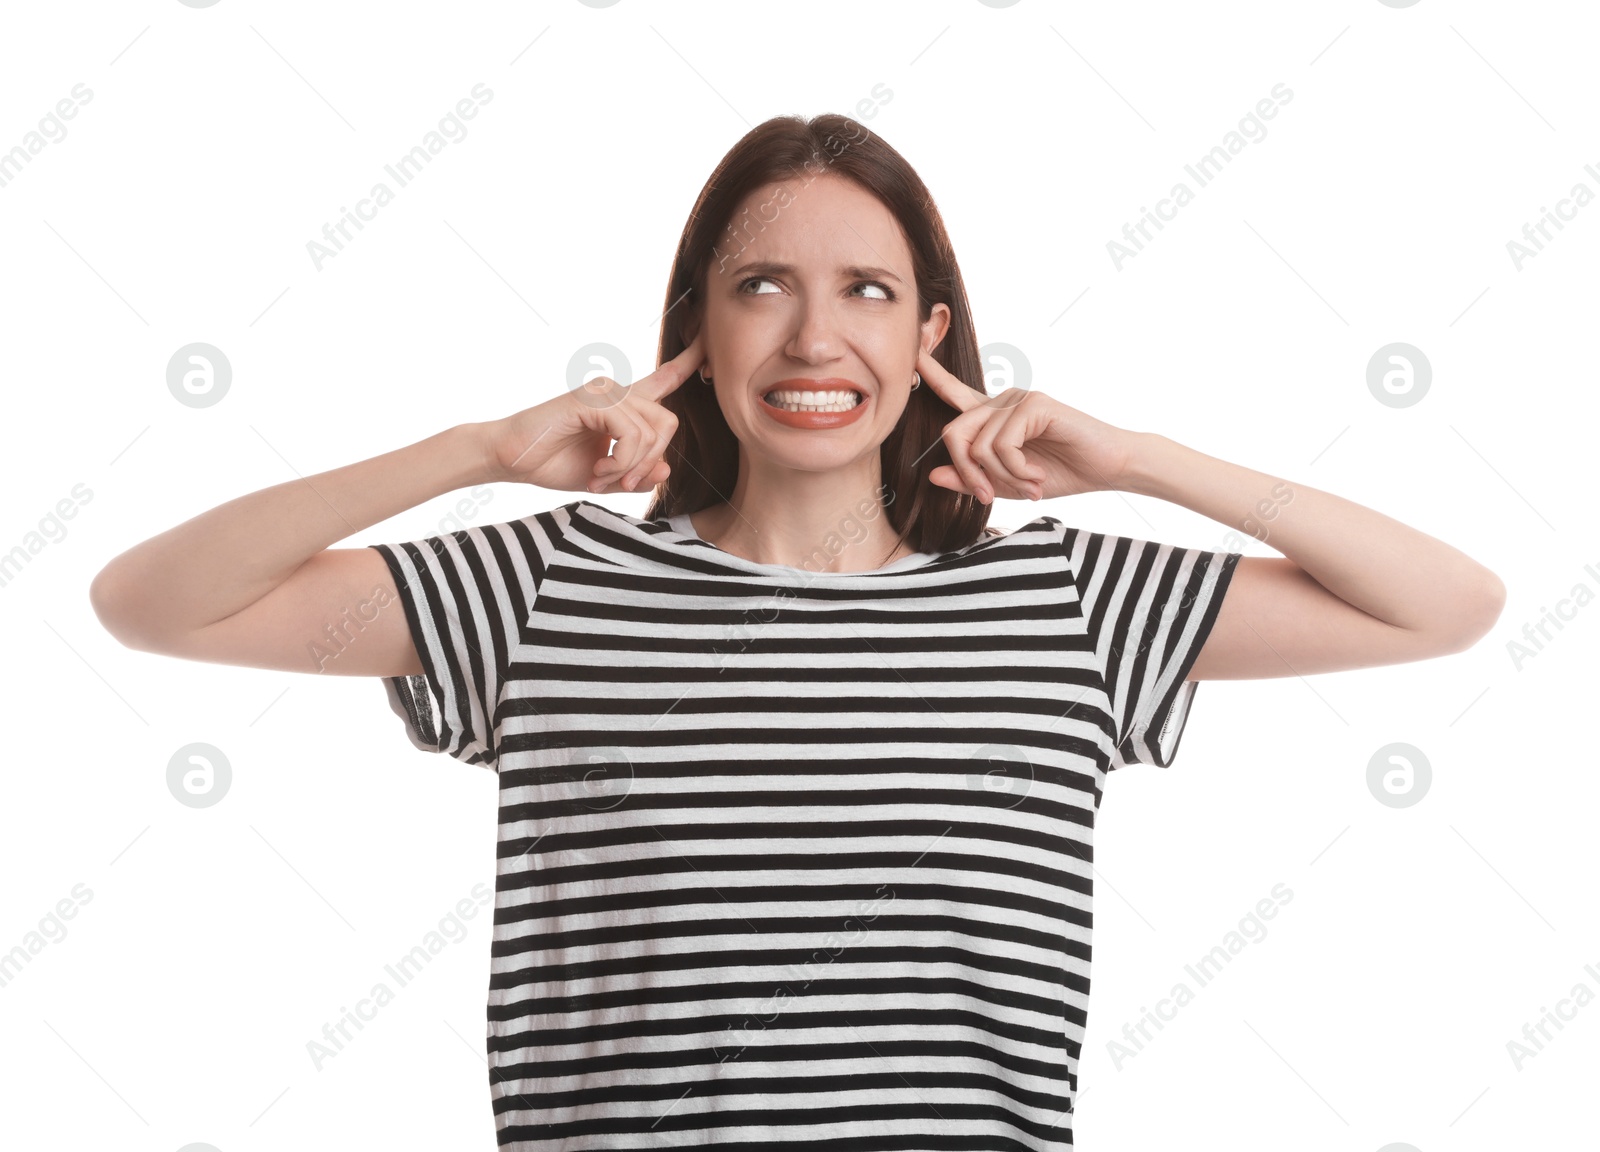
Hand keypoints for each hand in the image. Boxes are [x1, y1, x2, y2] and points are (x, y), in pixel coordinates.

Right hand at [481, 334, 704, 492]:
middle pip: (669, 422)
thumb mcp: (606, 477)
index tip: (709, 343)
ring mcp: (604, 392)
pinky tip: (597, 470)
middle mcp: (617, 391)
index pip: (665, 379)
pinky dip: (620, 462)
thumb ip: (637, 476)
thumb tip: (667, 470)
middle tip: (623, 483)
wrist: (510, 459)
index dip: (689, 362)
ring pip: (653, 432)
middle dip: (652, 462)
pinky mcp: (592, 400)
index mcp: (623, 406)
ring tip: (601, 477)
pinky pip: (631, 434)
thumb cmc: (552, 463)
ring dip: (631, 468)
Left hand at [916, 347, 1138, 503]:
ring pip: (978, 445)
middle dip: (968, 472)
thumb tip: (932, 474)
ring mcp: (1017, 399)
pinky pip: (1002, 445)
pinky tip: (1038, 476)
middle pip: (953, 433)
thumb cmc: (1062, 473)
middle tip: (989, 496)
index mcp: (993, 417)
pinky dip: (1017, 470)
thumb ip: (971, 478)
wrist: (1108, 468)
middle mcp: (1001, 402)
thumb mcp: (1007, 484)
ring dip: (1001, 477)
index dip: (930, 373)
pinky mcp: (1033, 404)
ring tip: (1030, 486)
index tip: (910, 352)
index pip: (953, 393)